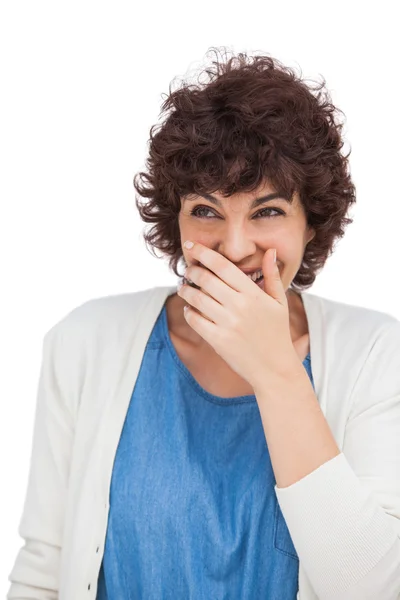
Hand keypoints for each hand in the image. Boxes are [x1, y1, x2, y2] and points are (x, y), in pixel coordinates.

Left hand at [177, 241, 302, 390]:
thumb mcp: (279, 302)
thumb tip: (269, 250)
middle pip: (206, 279)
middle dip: (192, 271)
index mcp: (254, 294)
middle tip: (188, 270)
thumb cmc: (277, 332)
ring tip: (183, 288)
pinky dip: (188, 312)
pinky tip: (189, 309)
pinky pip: (195, 321)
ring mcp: (228, 324)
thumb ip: (271, 275)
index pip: (223, 266)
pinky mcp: (218, 340)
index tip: (192, 246)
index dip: (204, 253)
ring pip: (197, 299)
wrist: (275, 368)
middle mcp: (240, 306)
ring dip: (186, 291)